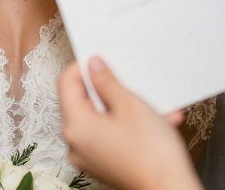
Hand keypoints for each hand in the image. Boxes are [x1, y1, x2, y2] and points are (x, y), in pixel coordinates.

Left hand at [58, 58, 198, 189]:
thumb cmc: (152, 153)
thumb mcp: (129, 104)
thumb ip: (106, 81)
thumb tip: (94, 66)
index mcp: (75, 126)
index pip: (66, 82)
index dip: (84, 66)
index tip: (102, 59)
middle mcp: (76, 144)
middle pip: (83, 102)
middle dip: (109, 88)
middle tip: (129, 80)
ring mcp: (89, 157)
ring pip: (101, 119)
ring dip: (125, 107)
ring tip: (153, 104)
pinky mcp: (104, 164)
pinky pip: (111, 136)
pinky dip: (129, 126)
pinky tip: (158, 121)